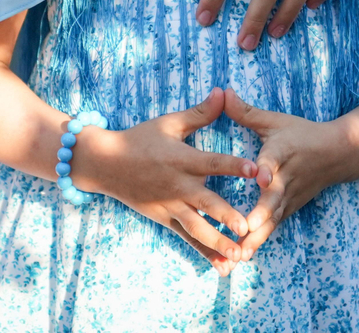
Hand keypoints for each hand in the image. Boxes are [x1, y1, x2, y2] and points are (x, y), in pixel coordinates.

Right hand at [75, 89, 258, 273]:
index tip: (255, 170)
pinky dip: (205, 252)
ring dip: (218, 242)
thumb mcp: (169, 122)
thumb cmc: (140, 139)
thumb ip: (200, 112)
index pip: (211, 163)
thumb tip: (224, 91)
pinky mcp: (165, 219)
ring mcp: (170, 206)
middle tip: (247, 227)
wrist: (104, 164)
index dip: (233, 165)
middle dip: (226, 216)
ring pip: (197, 228)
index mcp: (181, 159)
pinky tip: (223, 266)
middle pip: (205, 203)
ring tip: (239, 254)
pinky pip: (187, 238)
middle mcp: (177, 186)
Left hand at [221, 90, 349, 259]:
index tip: (261, 178)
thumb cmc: (301, 134)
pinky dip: (259, 241)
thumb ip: (247, 112)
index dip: (266, 168)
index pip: (274, 160)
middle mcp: (286, 178)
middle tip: (245, 228)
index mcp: (281, 153)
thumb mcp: (275, 120)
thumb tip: (222, 92)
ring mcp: (290, 197)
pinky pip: (273, 227)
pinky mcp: (289, 209)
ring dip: (257, 237)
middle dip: (260, 214)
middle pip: (274, 198)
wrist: (337, 153)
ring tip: (238, 253)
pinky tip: (242, 256)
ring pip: (273, 219)